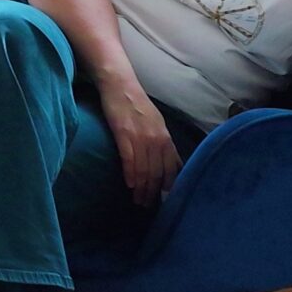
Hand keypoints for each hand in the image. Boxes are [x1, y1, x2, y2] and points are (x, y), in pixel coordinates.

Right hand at [100, 81, 179, 208]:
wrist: (120, 85)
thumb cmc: (136, 104)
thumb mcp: (155, 123)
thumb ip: (161, 142)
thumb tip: (167, 162)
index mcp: (165, 137)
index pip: (171, 168)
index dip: (167, 186)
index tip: (163, 199)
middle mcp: (156, 139)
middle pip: (157, 173)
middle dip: (153, 192)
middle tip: (147, 206)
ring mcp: (140, 137)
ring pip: (144, 170)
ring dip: (141, 188)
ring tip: (137, 200)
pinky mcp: (124, 134)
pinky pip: (129, 160)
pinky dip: (130, 174)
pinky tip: (129, 184)